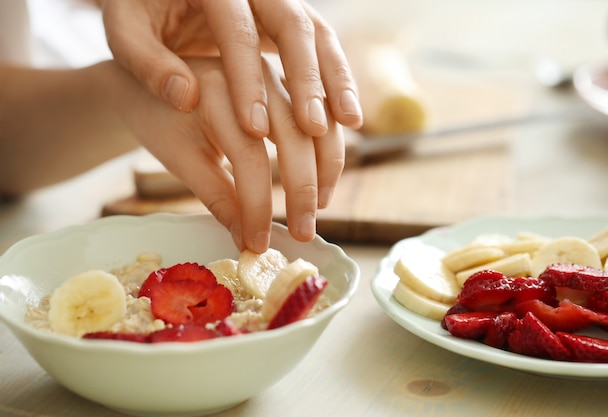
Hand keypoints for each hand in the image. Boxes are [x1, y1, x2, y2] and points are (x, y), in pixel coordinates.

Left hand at [98, 0, 361, 138]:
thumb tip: (186, 98)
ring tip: (349, 124)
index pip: (237, 33)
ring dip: (337, 79)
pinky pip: (320, 47)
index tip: (254, 130)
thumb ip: (146, 60)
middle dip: (308, 80)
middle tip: (312, 129)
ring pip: (319, 34)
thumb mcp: (124, 28)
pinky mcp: (286, 21)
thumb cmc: (138, 8)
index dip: (248, 82)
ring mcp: (276, 1)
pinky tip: (344, 116)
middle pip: (294, 25)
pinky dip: (336, 80)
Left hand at [116, 57, 344, 252]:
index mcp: (215, 90)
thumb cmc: (158, 116)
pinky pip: (320, 112)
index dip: (257, 203)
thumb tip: (248, 240)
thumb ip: (216, 195)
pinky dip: (329, 145)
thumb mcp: (178, 156)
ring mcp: (275, 74)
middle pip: (292, 132)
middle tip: (304, 232)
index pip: (248, 154)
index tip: (258, 242)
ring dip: (326, 166)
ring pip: (316, 118)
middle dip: (302, 187)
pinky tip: (327, 179)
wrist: (151, 74)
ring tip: (321, 208)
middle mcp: (253, 76)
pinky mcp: (287, 82)